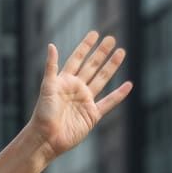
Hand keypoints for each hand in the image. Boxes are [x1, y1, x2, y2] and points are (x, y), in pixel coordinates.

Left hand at [29, 31, 132, 160]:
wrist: (46, 138)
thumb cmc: (43, 113)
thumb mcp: (47, 87)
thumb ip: (51, 67)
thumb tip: (51, 45)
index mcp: (65, 81)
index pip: (77, 59)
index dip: (86, 46)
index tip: (94, 34)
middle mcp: (76, 88)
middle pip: (92, 66)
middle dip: (101, 53)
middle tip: (111, 39)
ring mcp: (85, 101)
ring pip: (102, 80)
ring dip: (111, 67)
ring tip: (121, 52)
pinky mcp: (92, 115)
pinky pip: (109, 102)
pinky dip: (119, 94)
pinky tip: (128, 85)